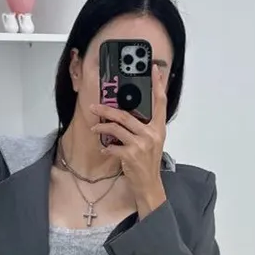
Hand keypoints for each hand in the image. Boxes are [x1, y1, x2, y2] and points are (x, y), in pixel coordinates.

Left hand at [88, 63, 167, 215]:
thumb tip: (126, 115)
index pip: (160, 102)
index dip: (158, 84)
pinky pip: (112, 146)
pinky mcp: (131, 155)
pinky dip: (106, 148)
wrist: (149, 184)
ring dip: (102, 127)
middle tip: (95, 107)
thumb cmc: (148, 163)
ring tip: (94, 128)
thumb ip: (144, 127)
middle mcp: (151, 134)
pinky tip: (105, 149)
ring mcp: (141, 144)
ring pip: (116, 128)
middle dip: (107, 110)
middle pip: (126, 115)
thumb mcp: (152, 142)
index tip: (154, 70)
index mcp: (158, 128)